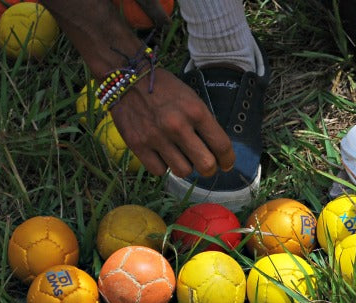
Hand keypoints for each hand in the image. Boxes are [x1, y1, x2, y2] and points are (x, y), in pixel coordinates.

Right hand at [108, 68, 234, 179]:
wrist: (127, 78)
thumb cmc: (164, 89)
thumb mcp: (191, 98)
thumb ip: (203, 123)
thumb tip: (217, 151)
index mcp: (195, 111)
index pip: (222, 145)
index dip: (228, 160)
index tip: (226, 164)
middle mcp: (177, 125)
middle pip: (206, 165)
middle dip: (209, 168)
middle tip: (205, 164)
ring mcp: (156, 137)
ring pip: (183, 171)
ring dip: (185, 166)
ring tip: (180, 155)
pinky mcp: (137, 145)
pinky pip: (159, 171)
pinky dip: (162, 165)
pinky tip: (161, 154)